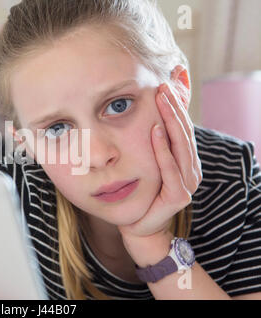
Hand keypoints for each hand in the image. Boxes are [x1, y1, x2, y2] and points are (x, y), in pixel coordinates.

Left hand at [118, 82, 202, 238]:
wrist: (139, 224)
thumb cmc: (142, 191)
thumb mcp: (147, 161)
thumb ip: (151, 140)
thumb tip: (145, 112)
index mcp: (185, 158)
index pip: (184, 125)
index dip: (178, 103)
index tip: (168, 81)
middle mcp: (190, 168)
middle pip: (184, 132)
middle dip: (174, 106)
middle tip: (163, 84)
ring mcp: (187, 182)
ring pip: (180, 146)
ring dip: (171, 121)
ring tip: (162, 99)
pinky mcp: (178, 196)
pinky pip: (170, 169)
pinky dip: (163, 149)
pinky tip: (155, 131)